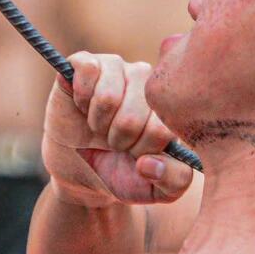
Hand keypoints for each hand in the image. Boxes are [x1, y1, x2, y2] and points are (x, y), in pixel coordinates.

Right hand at [42, 52, 194, 207]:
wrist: (83, 172)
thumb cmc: (125, 174)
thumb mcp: (157, 190)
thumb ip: (173, 180)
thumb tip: (149, 162)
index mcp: (169, 106)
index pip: (160, 128)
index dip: (142, 150)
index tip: (136, 155)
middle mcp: (147, 81)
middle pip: (133, 115)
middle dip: (118, 141)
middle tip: (114, 142)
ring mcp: (117, 68)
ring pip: (108, 97)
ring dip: (97, 123)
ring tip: (99, 127)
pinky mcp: (87, 63)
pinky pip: (87, 70)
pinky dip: (81, 98)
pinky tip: (83, 106)